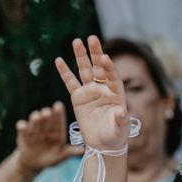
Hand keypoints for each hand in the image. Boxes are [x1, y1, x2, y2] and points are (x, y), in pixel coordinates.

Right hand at [15, 101, 82, 172]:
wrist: (34, 163)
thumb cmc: (51, 158)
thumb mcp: (60, 156)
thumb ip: (70, 152)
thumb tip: (84, 150)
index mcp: (57, 133)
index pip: (58, 122)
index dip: (58, 114)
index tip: (58, 105)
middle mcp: (46, 129)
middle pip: (47, 120)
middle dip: (47, 115)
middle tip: (47, 112)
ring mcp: (34, 130)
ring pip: (35, 122)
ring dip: (35, 119)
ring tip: (37, 117)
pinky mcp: (23, 134)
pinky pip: (22, 128)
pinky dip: (22, 126)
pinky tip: (22, 125)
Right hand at [55, 36, 128, 150]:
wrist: (103, 144)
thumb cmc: (115, 136)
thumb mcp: (120, 129)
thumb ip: (121, 120)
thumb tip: (122, 112)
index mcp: (117, 93)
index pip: (113, 76)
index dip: (109, 67)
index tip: (105, 57)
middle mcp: (104, 88)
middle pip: (99, 67)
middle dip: (96, 53)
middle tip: (92, 38)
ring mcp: (90, 91)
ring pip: (85, 70)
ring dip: (81, 56)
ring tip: (76, 41)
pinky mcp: (78, 97)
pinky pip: (70, 82)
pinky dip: (65, 72)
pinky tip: (59, 60)